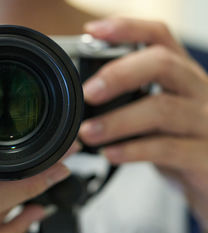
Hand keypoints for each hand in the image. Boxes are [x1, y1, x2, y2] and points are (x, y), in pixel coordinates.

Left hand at [79, 18, 207, 232]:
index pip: (159, 36)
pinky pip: (167, 148)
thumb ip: (132, 99)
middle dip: (118, 74)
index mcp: (182, 75)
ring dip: (117, 121)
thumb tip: (84, 94)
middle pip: (163, 63)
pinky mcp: (206, 156)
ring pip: (162, 109)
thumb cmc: (179, 141)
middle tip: (87, 93)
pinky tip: (111, 154)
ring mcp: (206, 123)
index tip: (92, 31)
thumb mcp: (158, 113)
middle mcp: (198, 91)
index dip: (126, 29)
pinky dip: (133, 150)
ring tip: (88, 132)